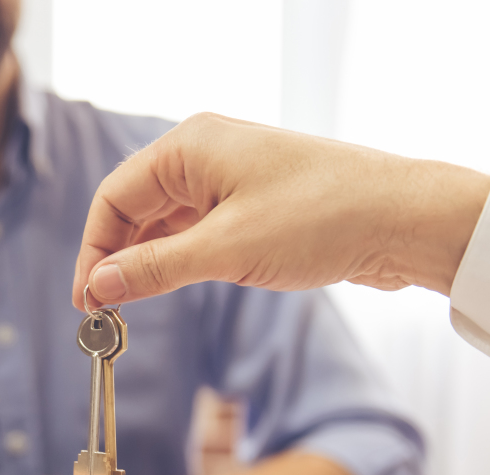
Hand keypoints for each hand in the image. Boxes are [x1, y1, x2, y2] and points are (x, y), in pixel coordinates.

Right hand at [72, 113, 489, 308]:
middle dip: (114, 258)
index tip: (86, 300)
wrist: (404, 219)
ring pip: (163, 223)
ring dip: (144, 263)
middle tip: (102, 311)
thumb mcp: (225, 250)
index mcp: (190, 147)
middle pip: (134, 208)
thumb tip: (98, 286)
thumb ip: (153, 269)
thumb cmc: (321, 218)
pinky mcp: (250, 204)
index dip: (93, 250)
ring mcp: (228, 178)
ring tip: (129, 307)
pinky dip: (175, 260)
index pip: (114, 197)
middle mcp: (204, 155)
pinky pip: (194, 230)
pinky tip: (168, 287)